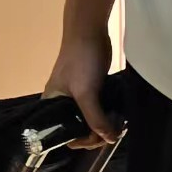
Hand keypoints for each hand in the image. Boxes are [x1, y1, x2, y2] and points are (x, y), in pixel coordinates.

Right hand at [44, 33, 119, 147]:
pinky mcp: (91, 88)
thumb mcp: (86, 93)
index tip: (98, 138)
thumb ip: (95, 118)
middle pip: (79, 129)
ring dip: (104, 125)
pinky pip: (98, 108)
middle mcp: (62, 103)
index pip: (64, 134)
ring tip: (118, 124)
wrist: (89, 31)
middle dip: (96, 133)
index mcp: (53, 104)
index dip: (82, 140)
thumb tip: (109, 139)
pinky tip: (117, 116)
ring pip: (90, 119)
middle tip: (113, 131)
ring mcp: (78, 96)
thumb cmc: (80, 62)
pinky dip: (107, 114)